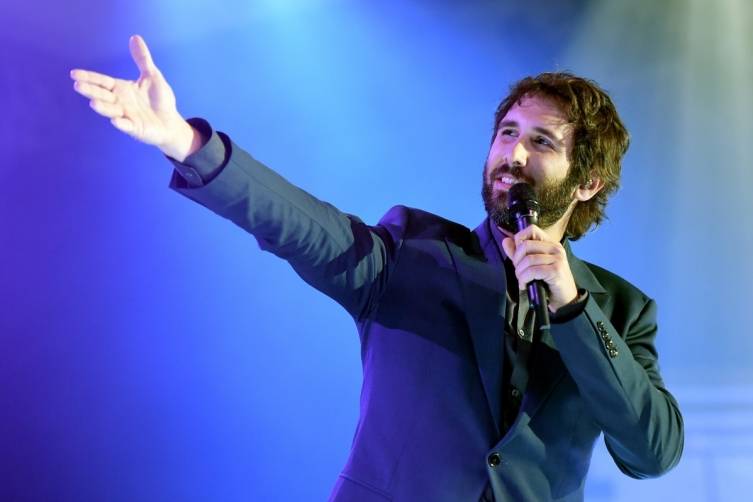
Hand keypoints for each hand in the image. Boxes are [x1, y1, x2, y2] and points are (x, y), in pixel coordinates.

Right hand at [70, 35, 200, 160]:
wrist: (171, 122)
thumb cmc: (160, 100)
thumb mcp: (152, 76)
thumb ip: (142, 59)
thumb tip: (135, 37)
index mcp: (121, 89)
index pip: (102, 81)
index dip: (89, 77)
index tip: (74, 73)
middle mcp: (120, 102)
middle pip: (102, 95)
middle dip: (91, 91)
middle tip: (78, 86)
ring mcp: (127, 116)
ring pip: (112, 111)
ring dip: (103, 108)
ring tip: (93, 103)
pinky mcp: (136, 128)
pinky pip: (128, 126)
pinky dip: (122, 124)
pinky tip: (116, 121)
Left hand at [501, 225, 577, 312]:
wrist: (564, 299)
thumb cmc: (547, 281)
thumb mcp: (531, 265)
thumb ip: (518, 253)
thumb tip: (505, 241)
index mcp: (550, 243)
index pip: (531, 229)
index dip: (518, 239)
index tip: (517, 255)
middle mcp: (555, 248)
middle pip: (525, 245)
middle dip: (516, 260)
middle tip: (519, 272)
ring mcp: (557, 259)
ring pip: (527, 259)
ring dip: (519, 273)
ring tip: (522, 280)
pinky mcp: (556, 271)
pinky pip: (532, 271)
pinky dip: (524, 279)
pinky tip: (525, 285)